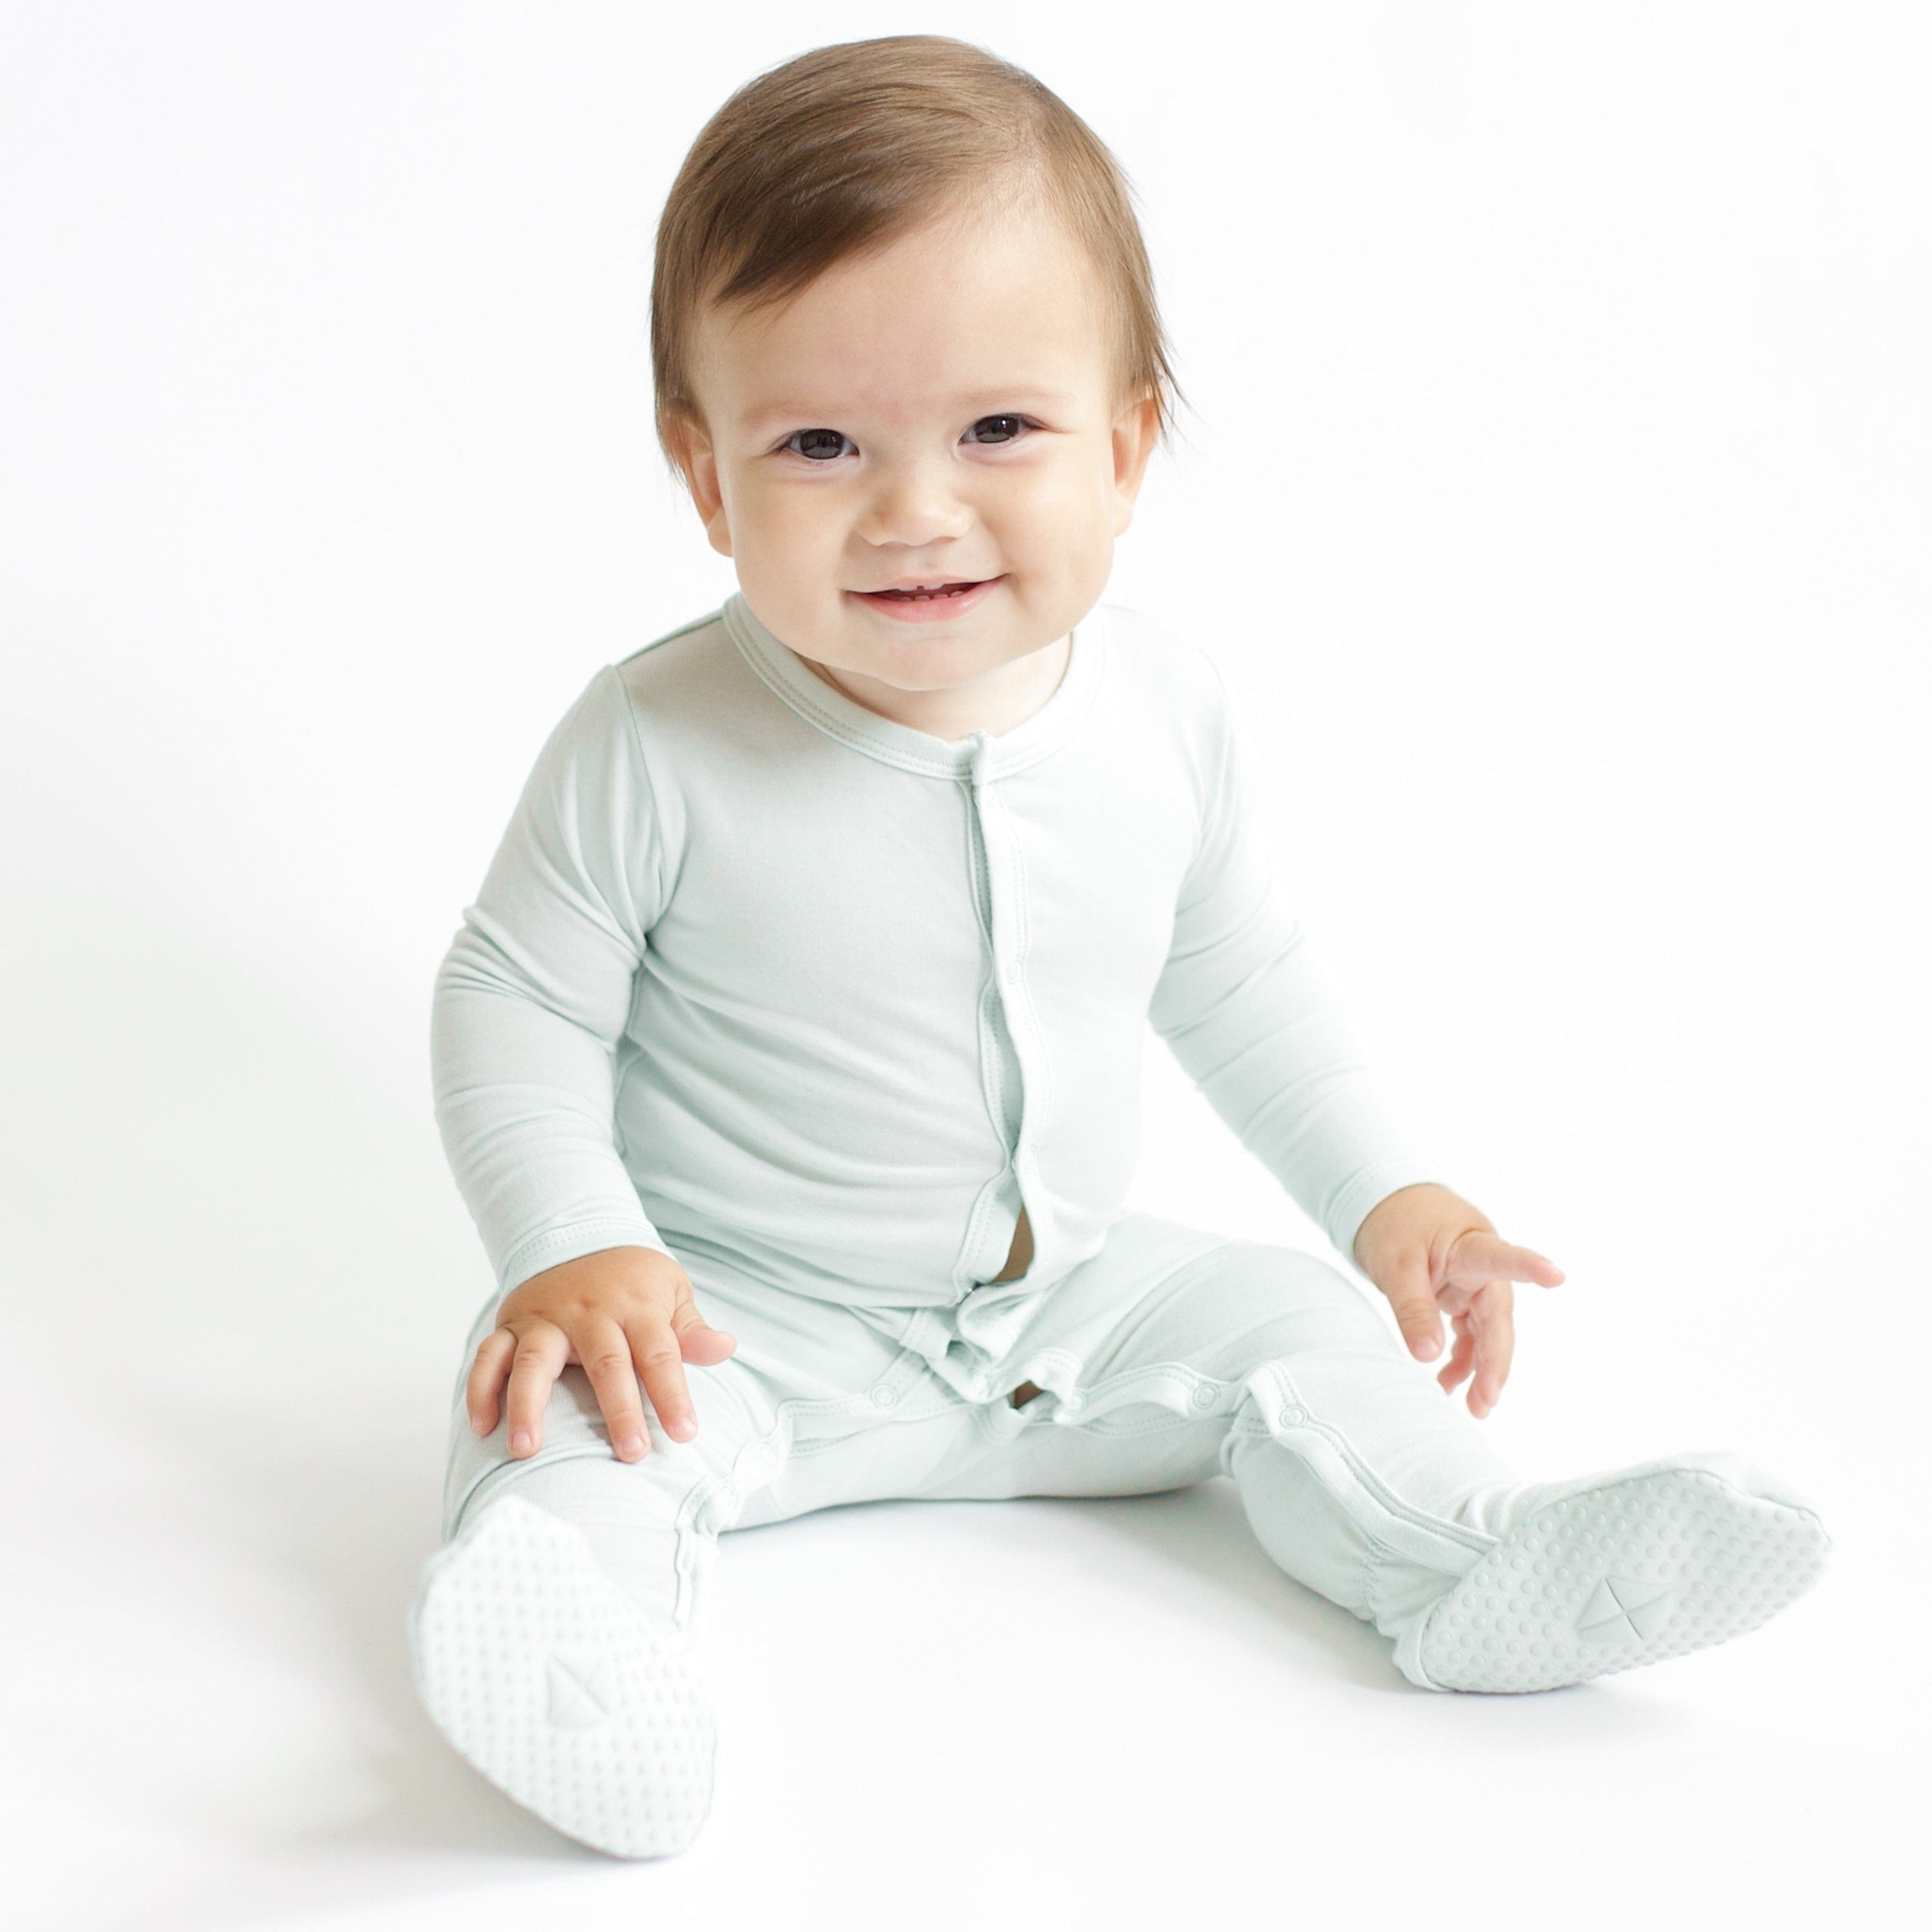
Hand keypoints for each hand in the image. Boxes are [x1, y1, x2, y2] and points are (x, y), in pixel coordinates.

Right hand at [465, 1245, 737, 1461]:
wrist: (578, 1232)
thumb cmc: (633, 1279)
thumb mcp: (671, 1291)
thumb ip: (691, 1329)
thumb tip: (726, 1348)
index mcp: (635, 1307)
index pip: (660, 1355)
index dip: (673, 1394)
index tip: (686, 1433)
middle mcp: (589, 1313)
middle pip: (605, 1363)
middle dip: (619, 1410)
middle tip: (632, 1453)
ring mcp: (546, 1319)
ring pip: (534, 1361)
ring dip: (528, 1405)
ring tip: (527, 1450)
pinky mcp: (512, 1323)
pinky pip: (488, 1356)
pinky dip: (481, 1389)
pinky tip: (482, 1426)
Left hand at [1351, 1183, 1564, 1417]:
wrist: (1383, 1202)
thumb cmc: (1393, 1221)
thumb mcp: (1395, 1264)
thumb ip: (1413, 1307)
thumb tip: (1427, 1356)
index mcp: (1470, 1246)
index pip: (1501, 1258)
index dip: (1529, 1267)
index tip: (1556, 1275)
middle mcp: (1479, 1267)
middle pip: (1496, 1318)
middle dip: (1495, 1361)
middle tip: (1486, 1401)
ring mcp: (1472, 1283)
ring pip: (1486, 1331)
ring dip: (1481, 1368)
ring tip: (1475, 1406)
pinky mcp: (1460, 1295)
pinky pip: (1468, 1332)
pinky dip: (1460, 1358)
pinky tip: (1449, 1383)